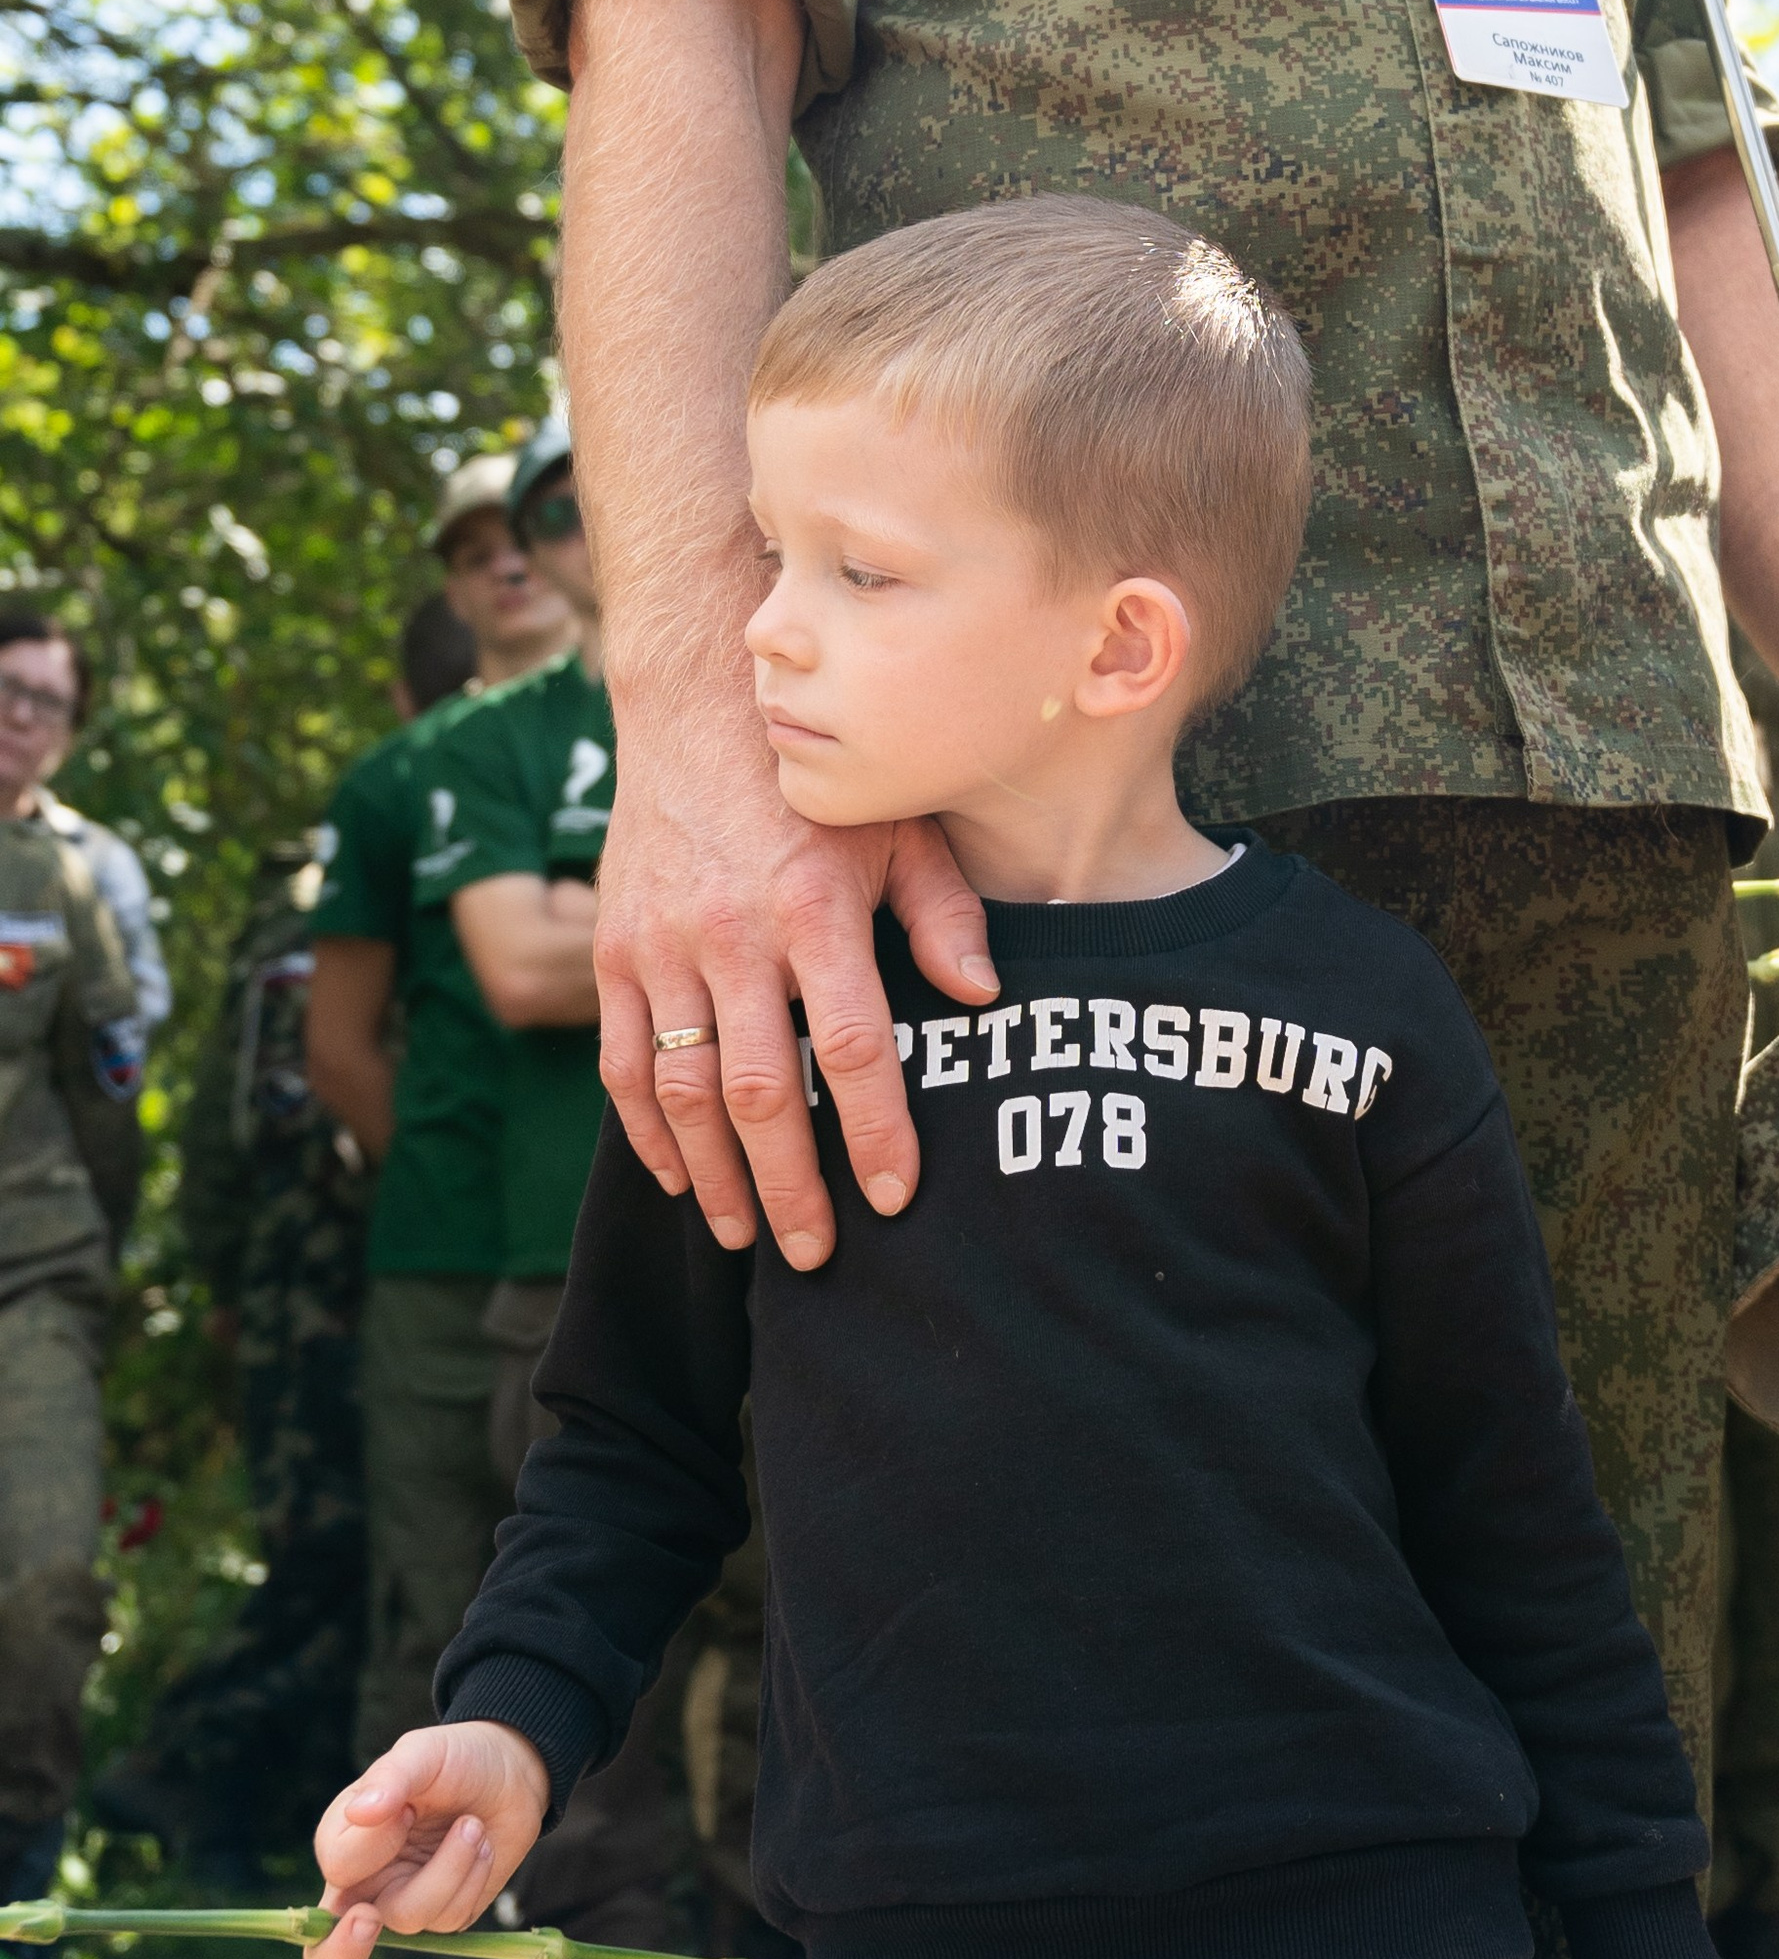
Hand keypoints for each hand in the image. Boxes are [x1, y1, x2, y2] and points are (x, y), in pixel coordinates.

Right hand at [303, 1724, 547, 1958]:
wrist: (512, 1772)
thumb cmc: (456, 1758)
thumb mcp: (424, 1752)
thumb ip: (391, 1777)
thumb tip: (359, 1812)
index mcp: (345, 1838)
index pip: (338, 1866)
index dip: (373, 1846)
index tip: (406, 1810)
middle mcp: (367, 1882)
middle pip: (329, 1948)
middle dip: (343, 1947)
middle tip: (367, 1921)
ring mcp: (404, 1903)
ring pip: (410, 1918)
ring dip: (452, 1868)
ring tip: (473, 1826)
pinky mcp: (443, 1914)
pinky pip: (449, 1920)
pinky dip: (473, 1879)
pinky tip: (483, 1846)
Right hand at [595, 687, 996, 1266]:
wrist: (696, 705)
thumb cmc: (814, 776)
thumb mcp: (898, 825)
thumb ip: (943, 912)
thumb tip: (983, 995)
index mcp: (814, 908)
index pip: (853, 1047)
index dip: (877, 1131)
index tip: (896, 1196)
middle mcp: (732, 933)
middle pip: (761, 1092)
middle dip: (790, 1186)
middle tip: (818, 1253)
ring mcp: (663, 945)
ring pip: (683, 1092)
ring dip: (715, 1177)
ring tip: (745, 1236)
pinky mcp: (614, 948)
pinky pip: (624, 1062)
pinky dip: (646, 1131)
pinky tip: (678, 1177)